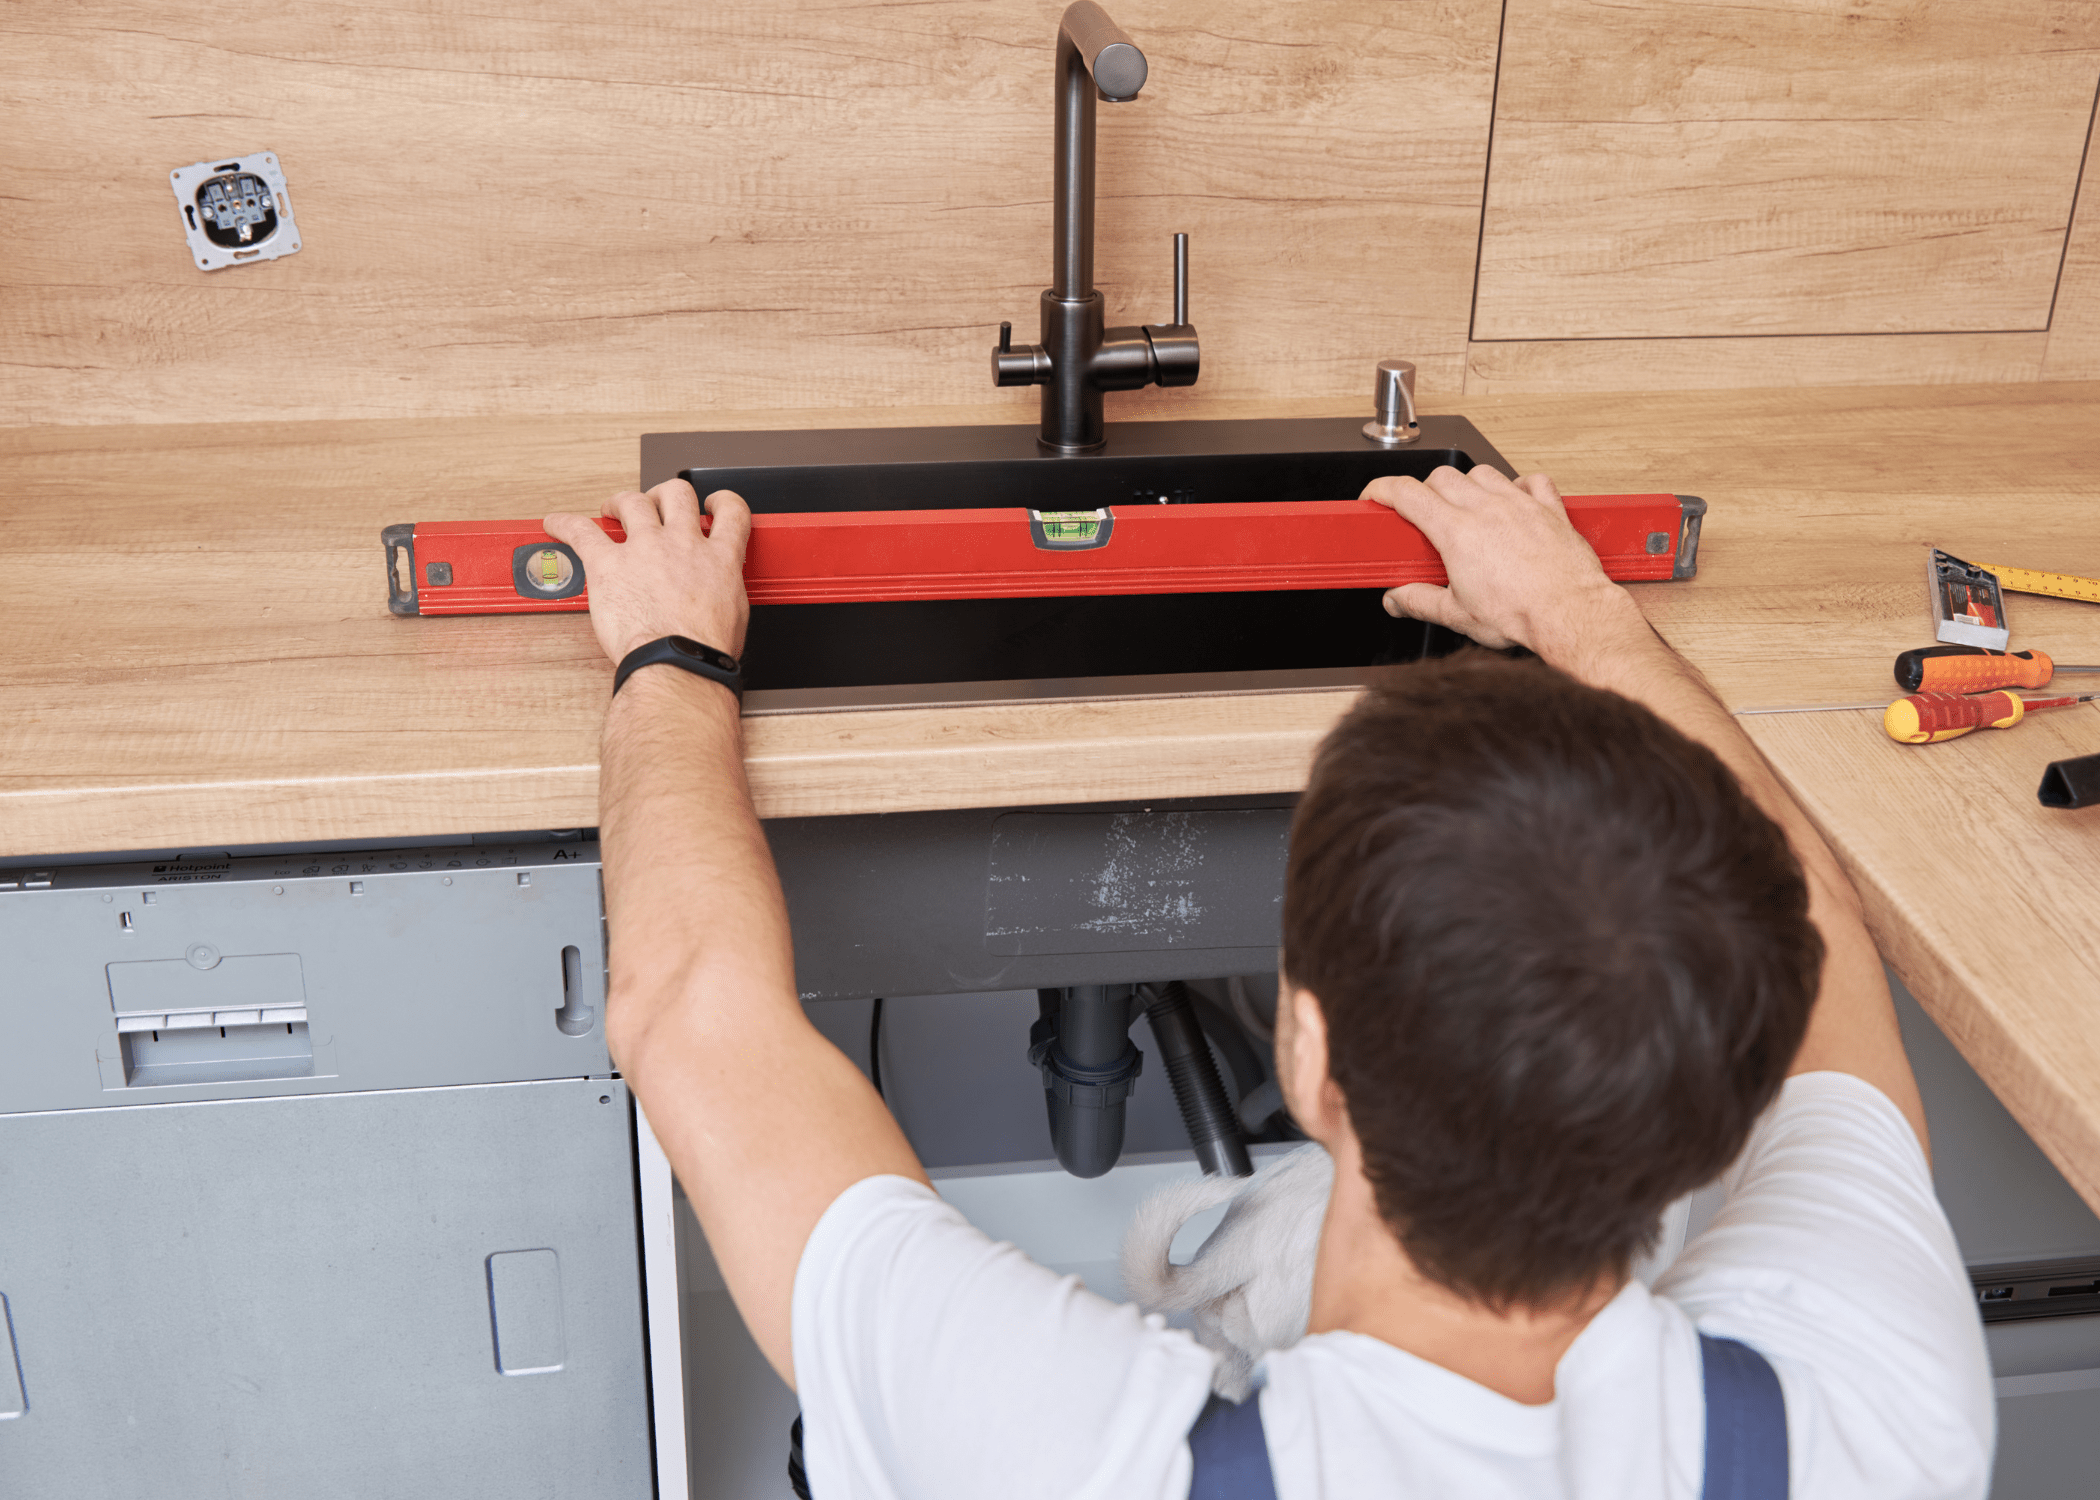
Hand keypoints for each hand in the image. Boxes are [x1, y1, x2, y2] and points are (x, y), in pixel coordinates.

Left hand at [544, 480, 750, 665]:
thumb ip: (722, 593)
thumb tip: (716, 597)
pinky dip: (564, 524)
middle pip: (675, 495)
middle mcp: (682, 544)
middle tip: (654, 505)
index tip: (712, 505)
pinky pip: (581, 531)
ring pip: (633, 502)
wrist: (677, 663)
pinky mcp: (608, 563)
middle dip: (663, 495)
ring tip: (612, 509)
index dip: (721, 502)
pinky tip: (556, 523)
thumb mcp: (733, 615)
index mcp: (719, 559)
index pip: (730, 512)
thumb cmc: (703, 651)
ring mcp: (644, 549)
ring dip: (621, 501)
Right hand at [1359, 465, 1640, 660]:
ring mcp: (1519, 504)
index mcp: (1456, 532)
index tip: (1375, 496)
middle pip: (1441, 476)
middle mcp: (1486, 509)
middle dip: (1424, 489)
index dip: (1383, 490)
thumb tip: (1397, 600)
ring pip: (1482, 472)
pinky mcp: (1549, 509)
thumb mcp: (1457, 615)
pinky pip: (1531, 480)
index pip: (1406, 493)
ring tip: (1466, 507)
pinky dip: (1518, 485)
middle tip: (1423, 513)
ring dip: (1467, 484)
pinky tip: (1514, 500)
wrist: (1569, 613)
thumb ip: (1419, 602)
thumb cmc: (1522, 613)